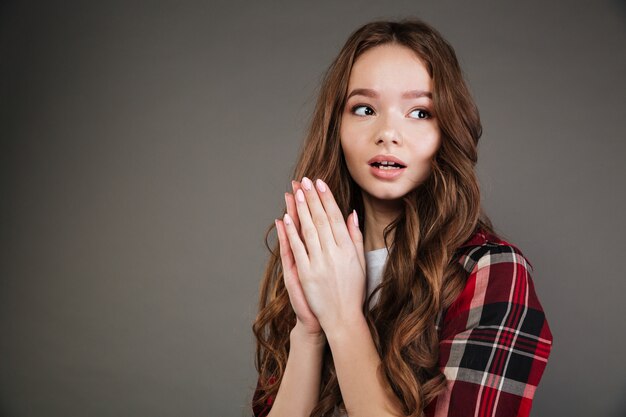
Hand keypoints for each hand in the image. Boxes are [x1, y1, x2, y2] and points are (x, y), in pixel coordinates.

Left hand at [280, 176, 365, 336]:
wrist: (343, 317)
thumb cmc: (353, 290)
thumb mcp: (360, 261)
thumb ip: (355, 236)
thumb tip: (352, 213)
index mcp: (348, 248)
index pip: (335, 217)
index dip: (326, 198)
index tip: (320, 183)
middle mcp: (334, 253)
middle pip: (321, 219)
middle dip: (312, 198)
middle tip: (304, 180)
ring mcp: (319, 263)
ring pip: (308, 230)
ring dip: (301, 209)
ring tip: (296, 192)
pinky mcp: (306, 273)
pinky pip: (298, 248)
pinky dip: (292, 232)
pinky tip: (287, 218)